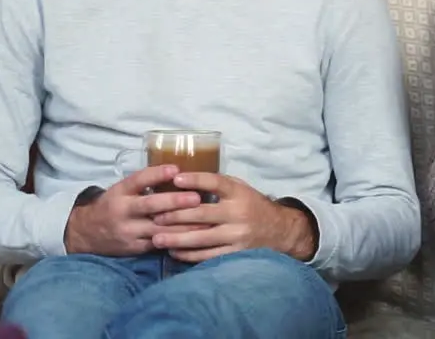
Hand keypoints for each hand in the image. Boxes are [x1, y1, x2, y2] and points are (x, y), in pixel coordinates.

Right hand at [63, 165, 202, 256]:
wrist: (86, 233)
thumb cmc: (113, 205)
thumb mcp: (122, 190)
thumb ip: (143, 184)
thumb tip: (177, 172)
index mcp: (120, 192)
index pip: (138, 180)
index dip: (157, 174)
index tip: (176, 169)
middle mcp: (122, 211)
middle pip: (150, 205)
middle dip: (175, 202)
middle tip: (197, 197)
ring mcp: (128, 231)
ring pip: (158, 228)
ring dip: (182, 225)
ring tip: (203, 220)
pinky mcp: (134, 248)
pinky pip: (157, 244)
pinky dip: (175, 241)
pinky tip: (192, 239)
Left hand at [149, 173, 316, 262]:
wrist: (279, 231)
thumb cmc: (252, 205)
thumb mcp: (240, 188)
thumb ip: (218, 185)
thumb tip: (184, 180)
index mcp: (239, 193)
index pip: (215, 183)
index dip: (195, 180)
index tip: (175, 179)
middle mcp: (238, 213)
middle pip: (202, 213)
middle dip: (175, 215)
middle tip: (154, 216)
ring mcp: (237, 235)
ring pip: (201, 238)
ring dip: (176, 238)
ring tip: (157, 238)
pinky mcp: (235, 253)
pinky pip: (208, 256)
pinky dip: (188, 254)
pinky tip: (174, 252)